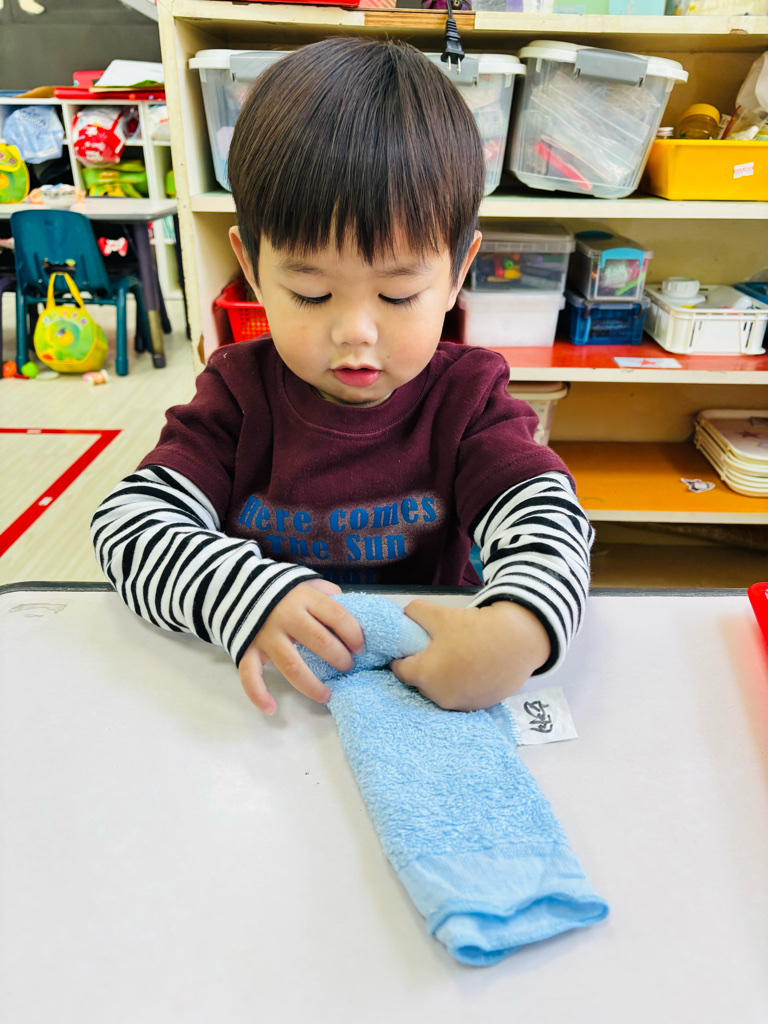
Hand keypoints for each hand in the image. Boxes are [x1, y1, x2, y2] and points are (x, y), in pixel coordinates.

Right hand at [238, 579, 363, 714]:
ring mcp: (266, 634)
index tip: (360, 648)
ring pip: (292, 666)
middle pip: (320, 642)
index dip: (354, 634)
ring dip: (312, 685)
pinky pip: (250, 675)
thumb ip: (328, 594)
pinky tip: (271, 709)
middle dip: (340, 659)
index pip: (337, 616)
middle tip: (347, 668)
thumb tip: (351, 613)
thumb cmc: (282, 589)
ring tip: (327, 695)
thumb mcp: (306, 582)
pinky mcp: (247, 648)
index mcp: (304, 597)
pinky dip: (258, 694)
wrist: (239, 586)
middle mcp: (286, 616)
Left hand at [390, 600, 549, 710]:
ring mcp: (462, 704)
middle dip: (423, 668)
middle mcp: (440, 697)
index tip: (409, 648)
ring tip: (456, 658)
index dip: (401, 656)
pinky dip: (463, 685)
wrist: (519, 640)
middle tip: (436, 649)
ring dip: (443, 678)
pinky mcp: (481, 705)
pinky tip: (472, 668)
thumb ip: (414, 613)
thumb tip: (404, 616)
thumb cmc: (476, 628)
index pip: (400, 670)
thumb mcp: (439, 614)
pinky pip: (462, 695)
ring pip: (441, 691)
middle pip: (421, 682)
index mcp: (426, 677)